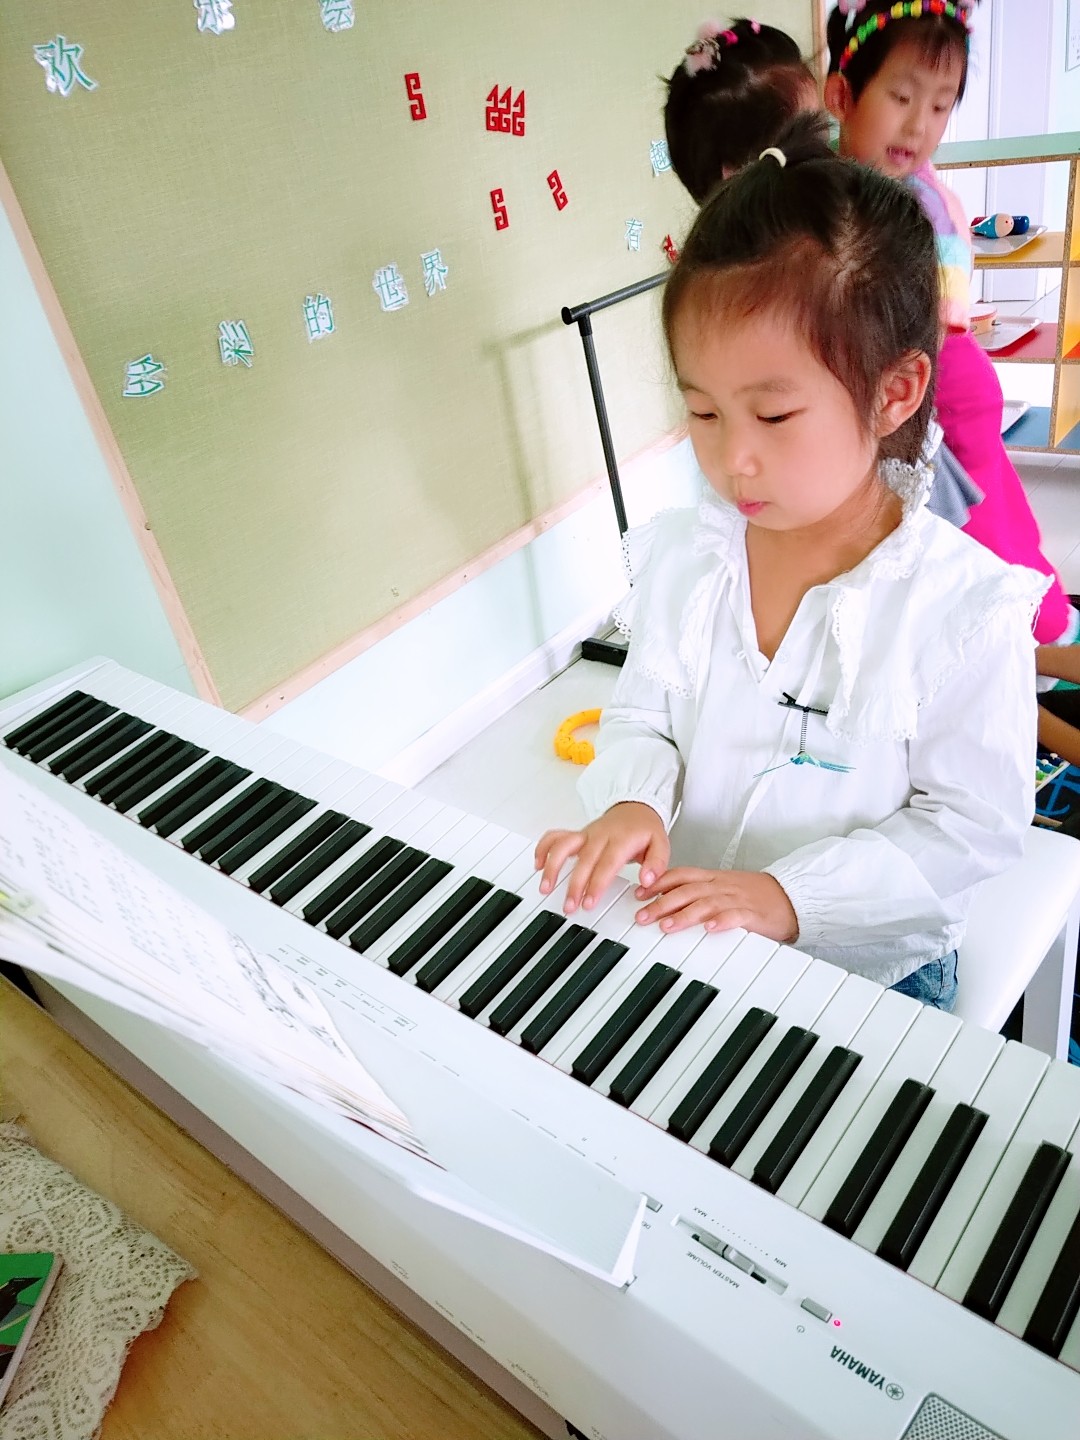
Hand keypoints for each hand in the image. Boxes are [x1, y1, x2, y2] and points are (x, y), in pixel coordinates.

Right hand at [534, 803, 669, 914]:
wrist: (635, 807)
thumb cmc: (645, 829)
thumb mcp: (662, 844)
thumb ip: (657, 864)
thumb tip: (647, 880)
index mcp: (621, 839)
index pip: (606, 863)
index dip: (596, 884)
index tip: (589, 902)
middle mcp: (599, 835)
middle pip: (582, 860)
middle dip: (574, 885)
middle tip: (569, 906)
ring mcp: (585, 834)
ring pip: (562, 846)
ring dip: (551, 866)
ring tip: (545, 888)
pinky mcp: (577, 834)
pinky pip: (555, 836)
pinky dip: (543, 848)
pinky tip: (537, 865)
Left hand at [634, 867, 798, 942]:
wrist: (790, 896)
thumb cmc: (754, 895)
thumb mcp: (721, 888)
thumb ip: (697, 892)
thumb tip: (666, 901)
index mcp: (712, 878)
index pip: (680, 875)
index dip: (658, 883)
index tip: (637, 893)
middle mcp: (721, 886)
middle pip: (686, 891)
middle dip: (661, 903)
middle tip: (642, 917)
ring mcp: (736, 899)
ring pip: (706, 903)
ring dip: (684, 914)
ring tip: (667, 926)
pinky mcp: (753, 914)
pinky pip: (736, 916)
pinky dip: (722, 921)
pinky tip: (710, 928)